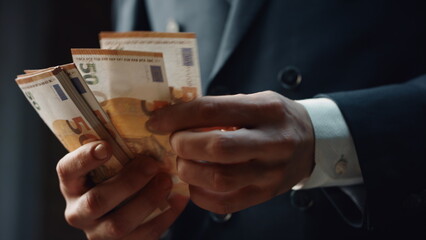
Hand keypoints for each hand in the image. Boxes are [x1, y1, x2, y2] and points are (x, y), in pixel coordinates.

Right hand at [57, 141, 187, 239]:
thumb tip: (153, 117)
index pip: (67, 170)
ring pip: (119, 224)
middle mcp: (79, 211)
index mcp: (72, 184)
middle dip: (127, 182)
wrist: (123, 213)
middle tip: (151, 164)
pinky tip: (180, 198)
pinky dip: (165, 216)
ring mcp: (98, 232)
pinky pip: (143, 236)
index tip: (106, 146)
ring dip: (147, 200)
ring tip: (167, 180)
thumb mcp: (112, 163)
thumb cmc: (118, 177)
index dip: (84, 159)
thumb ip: (120, 149)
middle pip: (97, 201)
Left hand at [146, 91, 314, 213]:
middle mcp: (272, 141)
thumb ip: (221, 108)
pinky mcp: (266, 194)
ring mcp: (271, 172)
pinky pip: (226, 203)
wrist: (313, 141)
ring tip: (183, 161)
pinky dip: (200, 195)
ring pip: (219, 178)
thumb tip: (175, 117)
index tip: (157, 121)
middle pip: (217, 148)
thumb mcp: (256, 100)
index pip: (213, 110)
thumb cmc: (276, 118)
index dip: (178, 116)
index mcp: (266, 110)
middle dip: (183, 145)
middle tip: (174, 141)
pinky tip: (195, 183)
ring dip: (189, 171)